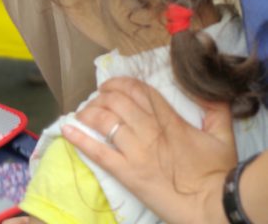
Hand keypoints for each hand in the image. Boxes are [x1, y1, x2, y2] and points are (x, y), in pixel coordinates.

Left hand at [62, 77, 235, 223]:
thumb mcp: (222, 135)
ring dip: (89, 113)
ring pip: (104, 121)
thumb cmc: (218, 173)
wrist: (214, 205)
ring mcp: (135, 152)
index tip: (110, 85)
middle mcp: (149, 131)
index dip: (120, 83)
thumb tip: (206, 90)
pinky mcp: (126, 172)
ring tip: (82, 114)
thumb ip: (215, 109)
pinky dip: (79, 139)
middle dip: (101, 96)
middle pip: (116, 102)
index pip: (139, 91)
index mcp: (169, 120)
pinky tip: (66, 129)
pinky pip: (97, 152)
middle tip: (96, 99)